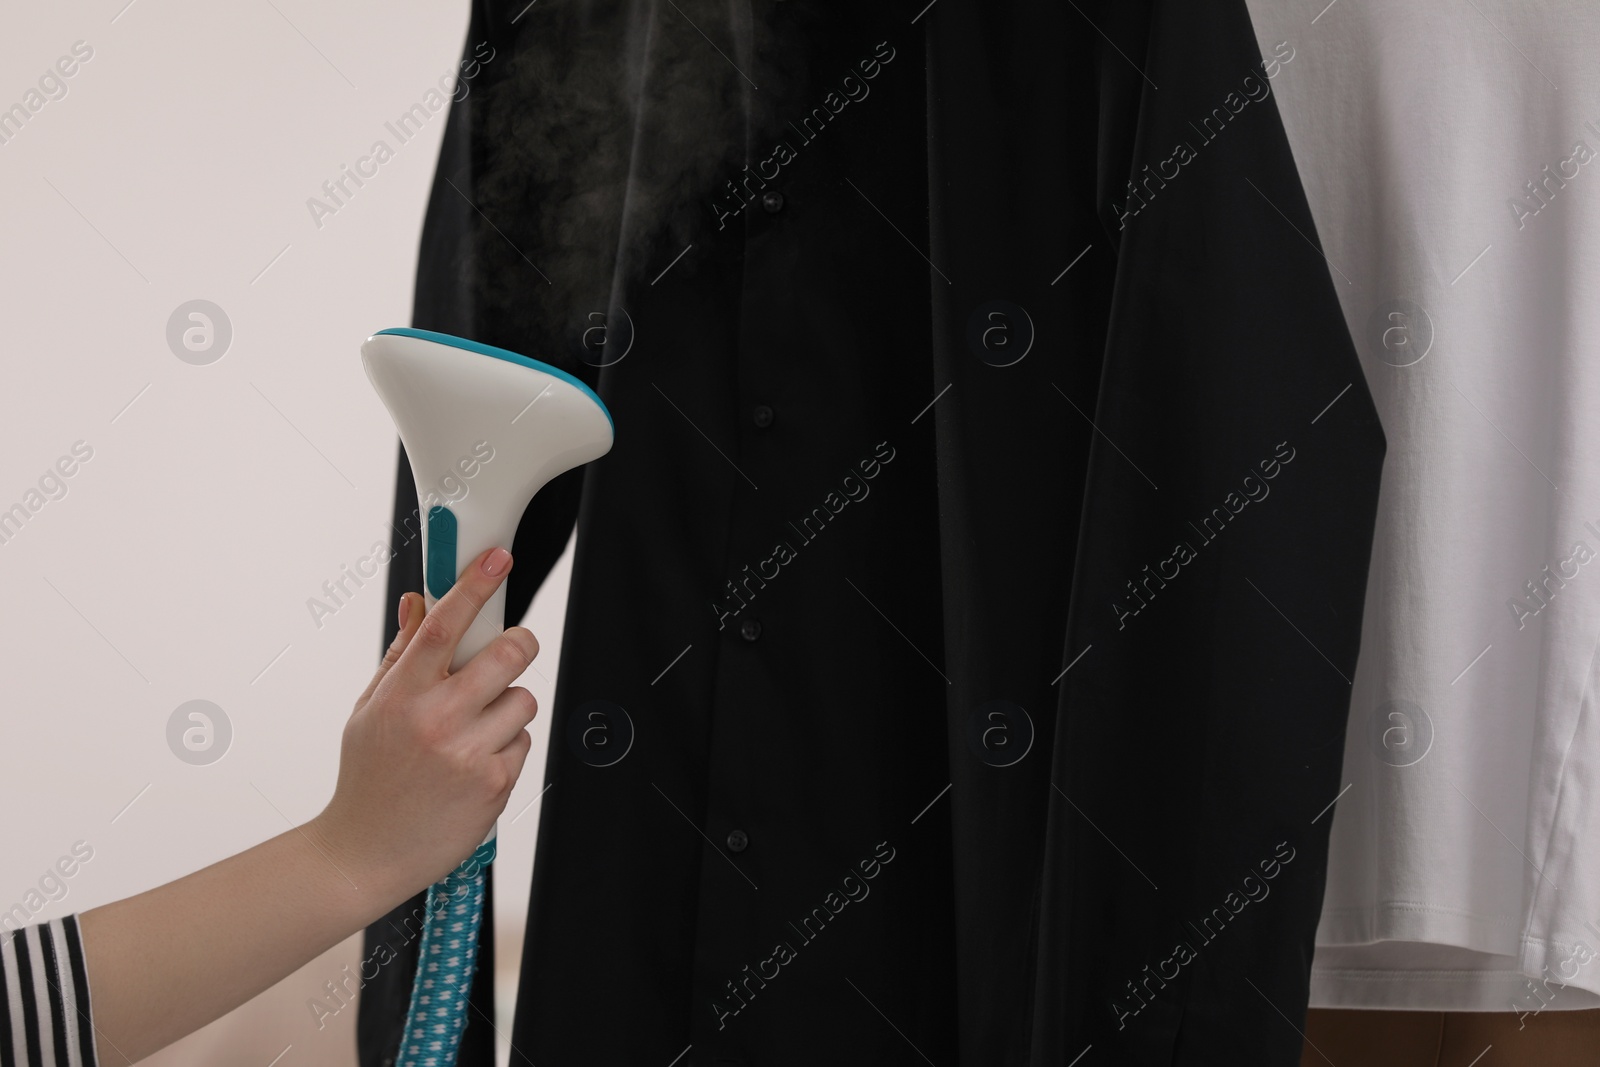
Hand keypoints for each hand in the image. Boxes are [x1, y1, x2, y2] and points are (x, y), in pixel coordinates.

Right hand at [308, 546, 540, 904]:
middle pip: (509, 654)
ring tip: (473, 728)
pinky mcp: (494, 783)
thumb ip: (401, 654)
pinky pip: (523, 741)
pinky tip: (473, 764)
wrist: (365, 853)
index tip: (496, 560)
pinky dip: (505, 746)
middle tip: (509, 650)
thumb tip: (418, 602)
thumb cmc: (368, 777)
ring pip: (523, 699)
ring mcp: (469, 752)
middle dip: (517, 644)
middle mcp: (437, 720)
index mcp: (402, 695)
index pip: (442, 625)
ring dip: (507, 706)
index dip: (473, 585)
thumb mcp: (370, 709)